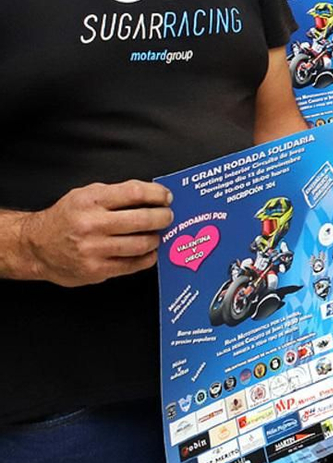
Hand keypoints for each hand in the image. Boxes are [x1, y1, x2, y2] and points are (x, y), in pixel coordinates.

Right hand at [6, 181, 172, 285]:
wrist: (35, 247)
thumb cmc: (65, 218)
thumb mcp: (85, 195)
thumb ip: (116, 194)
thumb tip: (153, 195)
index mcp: (90, 201)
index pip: (135, 193)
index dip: (157, 194)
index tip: (166, 197)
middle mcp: (91, 224)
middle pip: (143, 219)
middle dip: (163, 217)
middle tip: (167, 216)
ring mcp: (94, 249)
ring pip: (141, 244)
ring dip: (156, 238)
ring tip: (156, 234)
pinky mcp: (96, 270)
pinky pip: (133, 264)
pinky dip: (147, 258)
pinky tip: (149, 252)